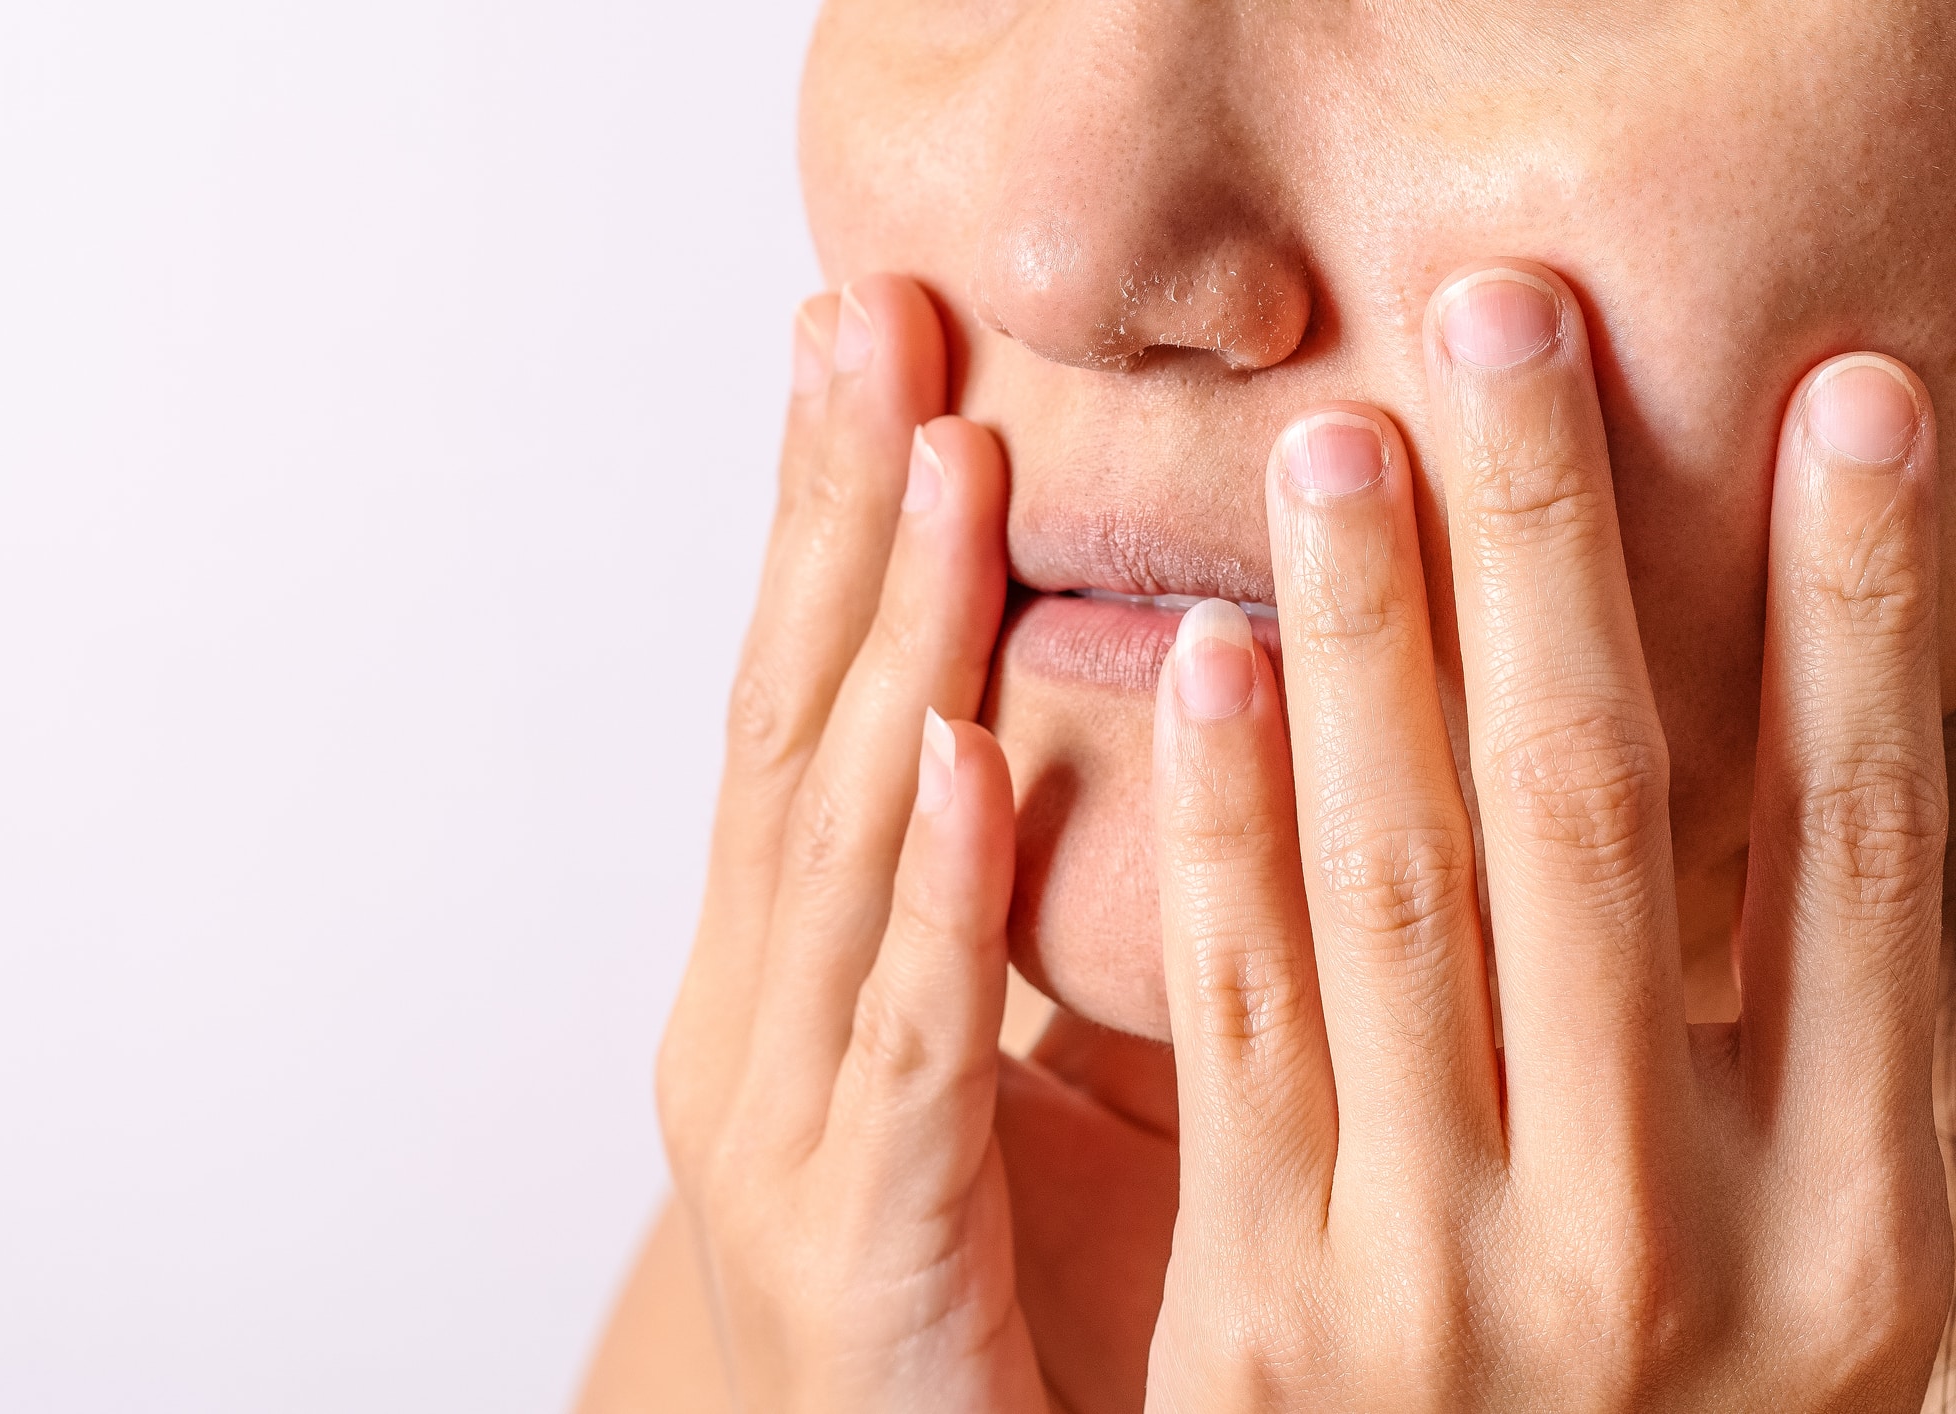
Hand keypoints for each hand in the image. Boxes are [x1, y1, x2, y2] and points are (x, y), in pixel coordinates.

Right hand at [655, 275, 1049, 1410]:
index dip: (834, 521)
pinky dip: (924, 896)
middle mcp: (754, 1024)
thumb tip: (1160, 709)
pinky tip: (952, 755)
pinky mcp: (863, 1245)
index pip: (806, 704)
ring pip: (833, 854)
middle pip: (789, 730)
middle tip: (875, 321)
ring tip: (939, 468)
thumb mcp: (1007, 1060)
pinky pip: (903, 1046)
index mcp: (790, 972)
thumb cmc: (989, 1291)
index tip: (888, 343)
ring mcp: (785, 1132)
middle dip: (831, 522)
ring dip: (885, 651)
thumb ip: (1041, 903)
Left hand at [1144, 262, 1952, 1407]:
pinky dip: (1224, 829)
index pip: (1879, 853)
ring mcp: (1464, 1284)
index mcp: (1865, 1227)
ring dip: (1373, 643)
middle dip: (1562, 548)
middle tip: (1503, 323)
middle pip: (1616, 821)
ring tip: (1340, 446)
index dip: (1868, 611)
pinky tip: (1203, 662)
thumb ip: (1814, 1056)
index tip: (1847, 395)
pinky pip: (1244, 1025)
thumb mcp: (1811, 1276)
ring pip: (1408, 892)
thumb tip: (1844, 756)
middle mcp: (1678, 1244)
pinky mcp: (1275, 1315)